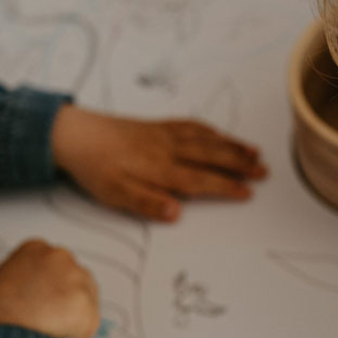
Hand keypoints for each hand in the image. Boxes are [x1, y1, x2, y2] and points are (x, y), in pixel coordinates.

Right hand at [0, 239, 100, 337]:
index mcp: (34, 249)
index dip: (48, 285)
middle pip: (73, 276)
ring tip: (52, 332)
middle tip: (49, 318)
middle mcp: (60, 258)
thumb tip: (37, 290)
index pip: (51, 263)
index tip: (43, 299)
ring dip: (74, 313)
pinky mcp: (90, 308)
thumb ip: (24, 278)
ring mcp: (77, 281)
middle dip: (64, 296)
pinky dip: (79, 333)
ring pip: (85, 297)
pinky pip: (89, 322)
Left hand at [51, 106, 266, 221]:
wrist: (74, 134)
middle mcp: (167, 149)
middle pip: (211, 156)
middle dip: (239, 163)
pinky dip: (210, 130)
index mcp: (159, 169)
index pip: (200, 180)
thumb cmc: (94, 168)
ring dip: (231, 145)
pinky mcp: (157, 126)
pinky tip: (219, 134)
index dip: (226, 186)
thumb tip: (176, 212)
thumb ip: (146, 203)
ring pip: (205, 139)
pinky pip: (190, 125)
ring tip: (253, 151)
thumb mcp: (114, 195)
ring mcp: (164, 135)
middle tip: (263, 170)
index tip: (248, 191)